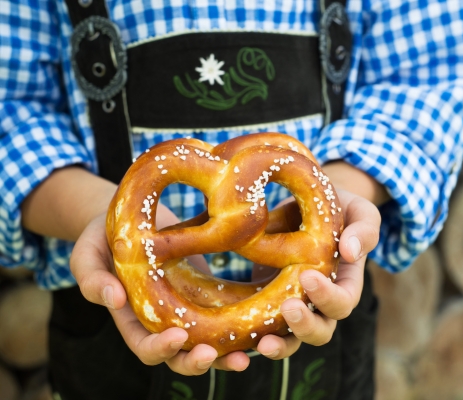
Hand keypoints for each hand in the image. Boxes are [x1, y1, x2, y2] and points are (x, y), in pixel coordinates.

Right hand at [70, 208, 250, 374]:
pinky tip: (258, 323)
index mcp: (132, 318)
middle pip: (179, 355)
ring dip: (224, 353)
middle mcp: (161, 319)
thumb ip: (91, 278)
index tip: (177, 337)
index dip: (160, 349)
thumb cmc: (103, 236)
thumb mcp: (87, 253)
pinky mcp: (205, 291)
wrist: (132, 215)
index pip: (145, 346)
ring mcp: (186, 307)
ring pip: (207, 341)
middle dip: (195, 361)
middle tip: (212, 355)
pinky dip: (238, 324)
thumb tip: (113, 300)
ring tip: (245, 355)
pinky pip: (223, 313)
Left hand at [255, 189, 380, 358]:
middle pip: (321, 331)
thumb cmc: (339, 209)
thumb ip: (364, 230)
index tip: (308, 276)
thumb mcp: (358, 212)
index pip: (343, 302)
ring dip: (280, 346)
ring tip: (263, 343)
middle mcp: (321, 302)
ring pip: (292, 339)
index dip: (329, 297)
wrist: (308, 206)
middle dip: (306, 326)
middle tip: (289, 309)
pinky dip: (251, 341)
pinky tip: (238, 346)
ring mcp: (294, 304)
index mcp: (345, 283)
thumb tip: (352, 252)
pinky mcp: (268, 302)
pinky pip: (263, 328)